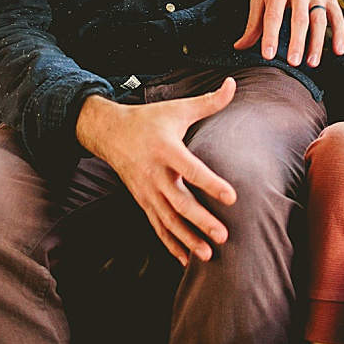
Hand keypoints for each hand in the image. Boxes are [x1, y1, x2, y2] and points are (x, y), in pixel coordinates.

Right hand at [75, 79, 238, 266]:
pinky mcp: (142, 202)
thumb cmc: (149, 119)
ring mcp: (146, 191)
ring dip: (187, 239)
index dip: (211, 183)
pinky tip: (186, 260)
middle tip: (222, 236)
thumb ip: (208, 101)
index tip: (232, 197)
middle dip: (200, 221)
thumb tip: (234, 84)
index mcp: (166, 149)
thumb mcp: (177, 108)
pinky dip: (170, 244)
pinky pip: (157, 226)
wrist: (109, 132)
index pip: (191, 169)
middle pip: (179, 202)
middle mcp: (155, 174)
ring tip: (208, 255)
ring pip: (167, 220)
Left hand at [233, 0, 343, 66]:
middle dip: (297, 42)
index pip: (273, 15)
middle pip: (299, 19)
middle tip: (293, 63)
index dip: (270, 36)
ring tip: (312, 63)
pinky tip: (337, 51)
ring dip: (317, 43)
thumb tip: (240, 46)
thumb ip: (252, 22)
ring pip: (319, 20)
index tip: (268, 55)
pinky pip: (337, 17)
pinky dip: (339, 34)